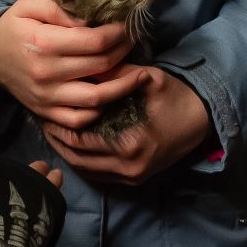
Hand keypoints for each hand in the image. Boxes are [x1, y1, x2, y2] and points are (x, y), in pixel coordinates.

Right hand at [0, 0, 143, 128]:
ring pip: (97, 98)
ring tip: (138, 74)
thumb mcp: (30, 5)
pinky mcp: (45, 112)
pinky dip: (99, 110)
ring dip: (123, 86)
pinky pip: (80, 119)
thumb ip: (60, 8)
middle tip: (135, 42)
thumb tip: (90, 18)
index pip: (96, 41)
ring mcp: (47, 97)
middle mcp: (48, 73)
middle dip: (126, 53)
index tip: (129, 26)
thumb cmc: (13, 27)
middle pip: (102, 66)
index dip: (119, 34)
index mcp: (45, 43)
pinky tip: (111, 96)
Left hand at [41, 67, 213, 185]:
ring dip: (66, 152)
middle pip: (77, 159)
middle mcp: (128, 167)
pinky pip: (98, 174)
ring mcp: (131, 177)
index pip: (80, 141)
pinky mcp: (134, 179)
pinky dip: (82, 161)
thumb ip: (115, 74)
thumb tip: (83, 67)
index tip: (45, 110)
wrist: (203, 121)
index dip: (59, 126)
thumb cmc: (176, 97)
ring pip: (85, 170)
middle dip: (57, 141)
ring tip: (53, 131)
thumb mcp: (148, 78)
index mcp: (129, 144)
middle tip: (42, 121)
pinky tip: (72, 144)